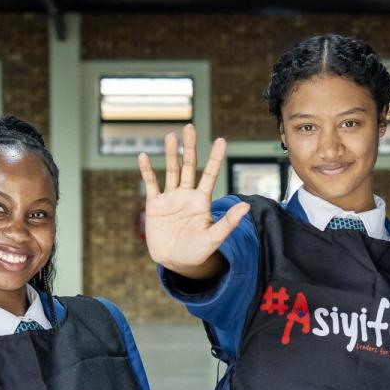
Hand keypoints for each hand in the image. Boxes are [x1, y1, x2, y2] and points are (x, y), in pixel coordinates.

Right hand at [141, 123, 247, 280]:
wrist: (176, 262)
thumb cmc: (198, 252)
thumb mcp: (214, 238)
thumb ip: (228, 222)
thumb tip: (246, 207)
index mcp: (202, 201)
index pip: (210, 174)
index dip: (215, 158)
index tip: (221, 140)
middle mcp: (186, 195)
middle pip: (189, 166)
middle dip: (189, 147)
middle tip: (189, 127)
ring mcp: (170, 198)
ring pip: (171, 171)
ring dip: (169, 154)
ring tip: (170, 136)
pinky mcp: (155, 205)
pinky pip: (151, 184)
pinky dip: (147, 171)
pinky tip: (143, 156)